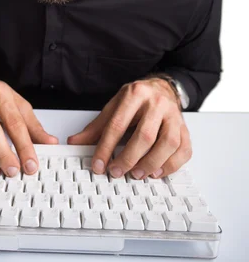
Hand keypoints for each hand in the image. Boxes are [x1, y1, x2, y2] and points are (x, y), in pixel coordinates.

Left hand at [67, 78, 191, 179]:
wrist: (162, 87)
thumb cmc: (137, 99)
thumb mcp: (114, 106)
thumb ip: (96, 126)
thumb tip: (75, 142)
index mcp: (135, 94)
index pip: (118, 124)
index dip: (106, 147)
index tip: (99, 165)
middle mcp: (157, 103)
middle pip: (144, 135)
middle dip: (129, 158)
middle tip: (117, 172)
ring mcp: (174, 115)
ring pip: (168, 143)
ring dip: (151, 163)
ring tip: (137, 174)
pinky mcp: (185, 128)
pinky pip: (184, 150)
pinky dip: (171, 165)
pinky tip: (157, 172)